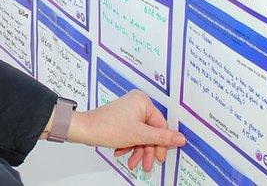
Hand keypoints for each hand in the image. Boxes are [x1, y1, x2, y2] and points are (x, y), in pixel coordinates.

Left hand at [68, 90, 184, 172]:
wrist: (85, 129)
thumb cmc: (108, 127)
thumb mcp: (140, 136)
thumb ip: (162, 138)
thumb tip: (181, 138)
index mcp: (143, 101)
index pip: (160, 125)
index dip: (161, 144)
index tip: (160, 158)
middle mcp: (137, 103)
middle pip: (150, 131)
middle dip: (147, 150)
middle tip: (146, 164)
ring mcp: (128, 110)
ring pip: (140, 134)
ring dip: (137, 150)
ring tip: (133, 163)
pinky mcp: (121, 118)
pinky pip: (132, 132)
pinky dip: (129, 144)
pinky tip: (122, 152)